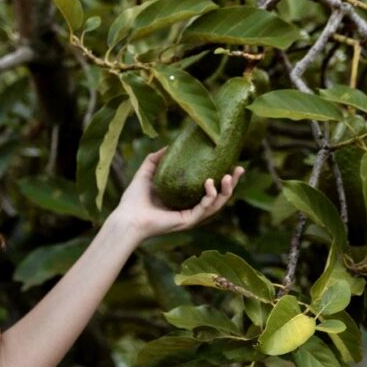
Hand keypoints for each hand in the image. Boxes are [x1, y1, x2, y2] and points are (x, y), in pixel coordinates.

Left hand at [108, 147, 244, 244]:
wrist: (127, 217)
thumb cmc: (134, 199)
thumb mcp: (147, 173)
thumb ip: (156, 159)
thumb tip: (169, 145)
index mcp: (186, 199)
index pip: (210, 189)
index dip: (222, 177)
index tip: (231, 162)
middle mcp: (191, 208)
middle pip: (219, 197)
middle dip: (232, 184)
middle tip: (240, 169)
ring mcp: (191, 216)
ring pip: (217, 204)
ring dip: (226, 190)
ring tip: (229, 176)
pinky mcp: (188, 221)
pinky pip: (204, 209)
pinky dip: (210, 196)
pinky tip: (210, 183)